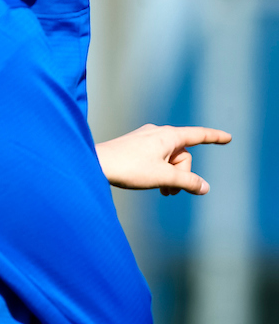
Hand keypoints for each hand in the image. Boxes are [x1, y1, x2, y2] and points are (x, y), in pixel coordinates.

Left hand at [95, 125, 231, 194]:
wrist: (95, 164)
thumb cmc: (129, 168)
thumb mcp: (163, 178)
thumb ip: (187, 183)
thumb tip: (204, 188)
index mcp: (169, 135)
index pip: (199, 135)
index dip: (214, 138)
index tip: (228, 138)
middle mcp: (158, 132)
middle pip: (182, 156)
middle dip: (181, 175)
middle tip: (169, 192)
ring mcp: (145, 138)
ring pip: (168, 159)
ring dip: (169, 176)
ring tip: (161, 191)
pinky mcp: (134, 145)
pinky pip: (155, 158)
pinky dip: (158, 171)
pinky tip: (148, 182)